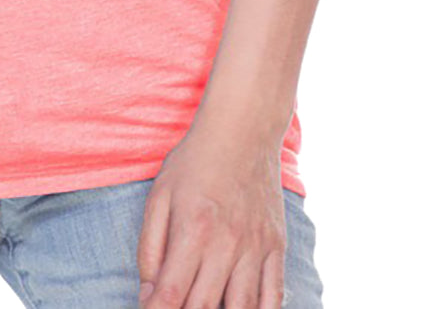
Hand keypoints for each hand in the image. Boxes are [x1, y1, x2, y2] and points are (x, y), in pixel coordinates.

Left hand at [137, 117, 287, 307]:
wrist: (242, 131)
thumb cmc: (194, 162)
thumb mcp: (160, 195)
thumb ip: (150, 247)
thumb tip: (147, 293)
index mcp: (193, 230)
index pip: (172, 294)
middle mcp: (227, 244)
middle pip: (204, 307)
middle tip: (174, 306)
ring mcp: (255, 248)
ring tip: (204, 306)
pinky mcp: (276, 247)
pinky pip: (273, 297)